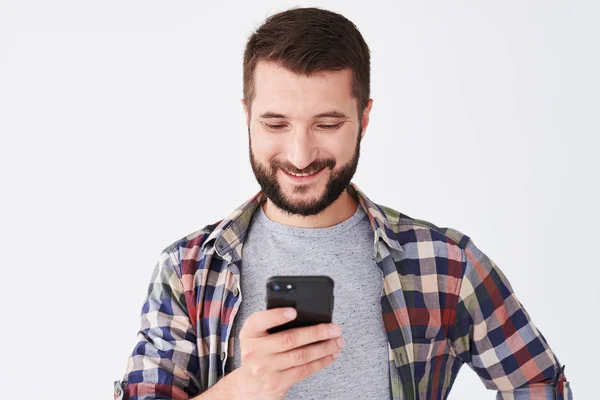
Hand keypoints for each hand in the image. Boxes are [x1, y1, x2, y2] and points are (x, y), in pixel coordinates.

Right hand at [230, 307, 344, 399]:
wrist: (249, 386)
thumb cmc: (257, 354)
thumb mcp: (256, 337)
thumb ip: (272, 324)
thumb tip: (305, 315)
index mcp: (250, 334)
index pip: (259, 321)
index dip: (276, 316)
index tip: (293, 312)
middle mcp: (255, 351)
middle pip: (289, 339)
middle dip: (316, 332)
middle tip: (333, 328)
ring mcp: (266, 368)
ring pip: (301, 355)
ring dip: (323, 348)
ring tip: (337, 341)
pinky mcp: (278, 382)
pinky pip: (304, 370)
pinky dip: (321, 361)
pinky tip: (330, 355)